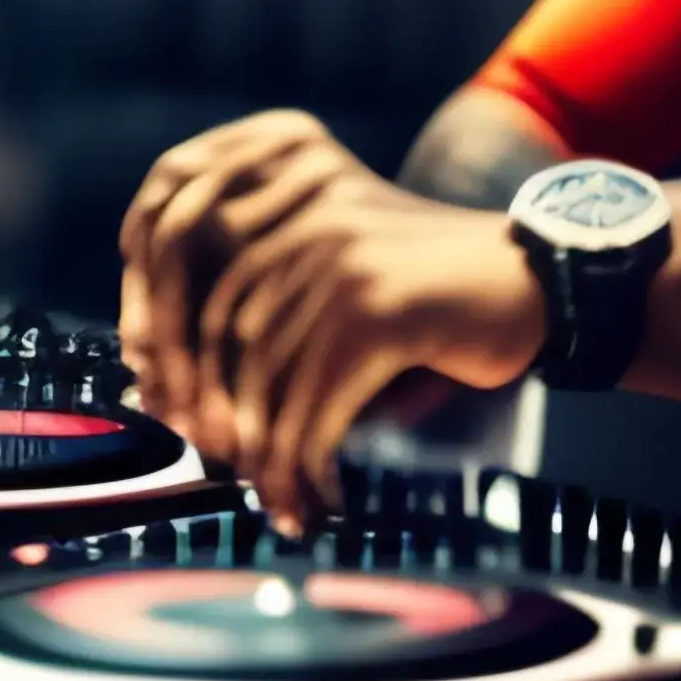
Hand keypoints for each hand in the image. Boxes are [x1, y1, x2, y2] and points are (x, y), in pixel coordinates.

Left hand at [119, 111, 542, 529]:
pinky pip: (314, 411)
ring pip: (265, 384)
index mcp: (283, 178)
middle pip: (221, 335)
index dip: (171, 349)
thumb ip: (256, 298)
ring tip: (277, 498)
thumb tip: (151, 384)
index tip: (169, 413)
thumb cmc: (420, 293)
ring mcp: (339, 262)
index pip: (194, 270)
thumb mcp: (329, 267)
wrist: (529, 283)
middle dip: (213, 415)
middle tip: (223, 468)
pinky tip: (320, 502)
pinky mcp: (377, 313)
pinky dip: (307, 470)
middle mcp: (304, 212)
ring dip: (265, 460)